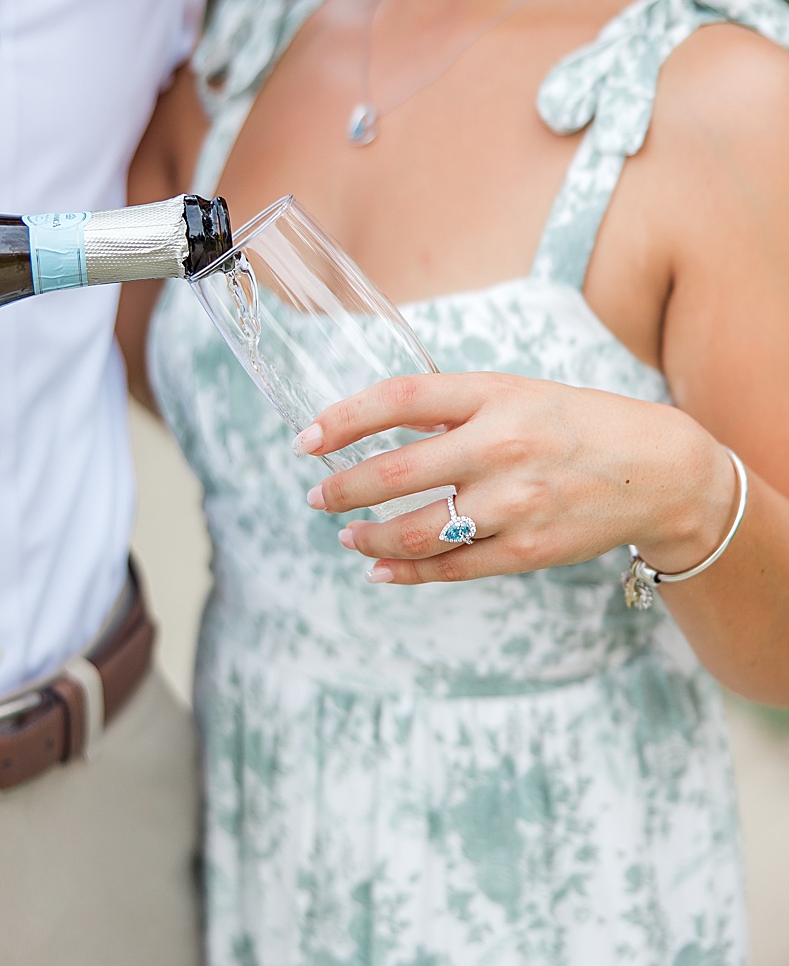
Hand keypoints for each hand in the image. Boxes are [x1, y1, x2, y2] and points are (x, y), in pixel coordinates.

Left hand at [299, 372, 733, 585]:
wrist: (661, 471)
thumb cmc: (571, 425)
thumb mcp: (513, 394)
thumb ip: (449, 410)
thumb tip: (370, 432)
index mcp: (492, 395)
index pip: (397, 399)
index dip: (341, 420)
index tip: (304, 440)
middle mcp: (502, 446)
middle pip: (395, 473)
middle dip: (342, 489)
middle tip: (315, 497)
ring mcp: (516, 502)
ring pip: (418, 530)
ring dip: (369, 537)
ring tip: (348, 536)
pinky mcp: (529, 548)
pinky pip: (453, 567)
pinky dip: (407, 571)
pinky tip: (381, 569)